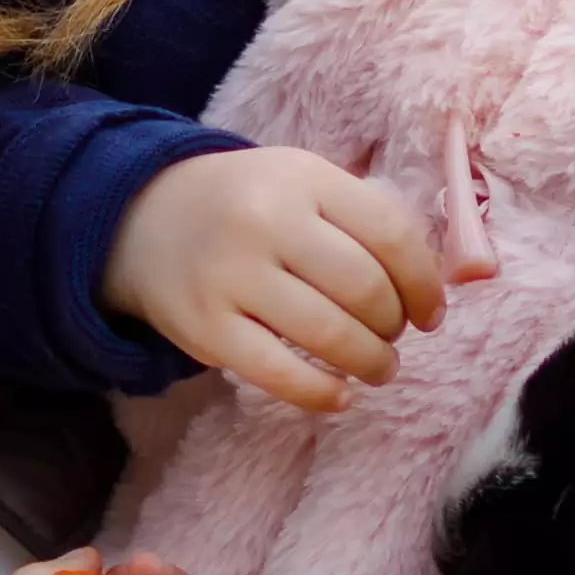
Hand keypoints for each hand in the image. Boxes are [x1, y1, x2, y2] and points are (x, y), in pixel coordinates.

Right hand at [104, 147, 457, 414]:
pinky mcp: (205, 328)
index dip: (424, 283)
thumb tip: (434, 285)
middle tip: (392, 337)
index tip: (430, 313)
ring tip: (377, 368)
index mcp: (303, 178)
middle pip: (365, 288)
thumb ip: (360, 218)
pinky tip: (339, 396)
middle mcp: (267, 221)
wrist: (140, 218)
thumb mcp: (301, 183)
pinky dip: (321, 393)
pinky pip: (278, 373)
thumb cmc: (246, 205)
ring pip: (329, 335)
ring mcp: (231, 275)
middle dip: (394, 325)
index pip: (390, 233)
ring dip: (370, 362)